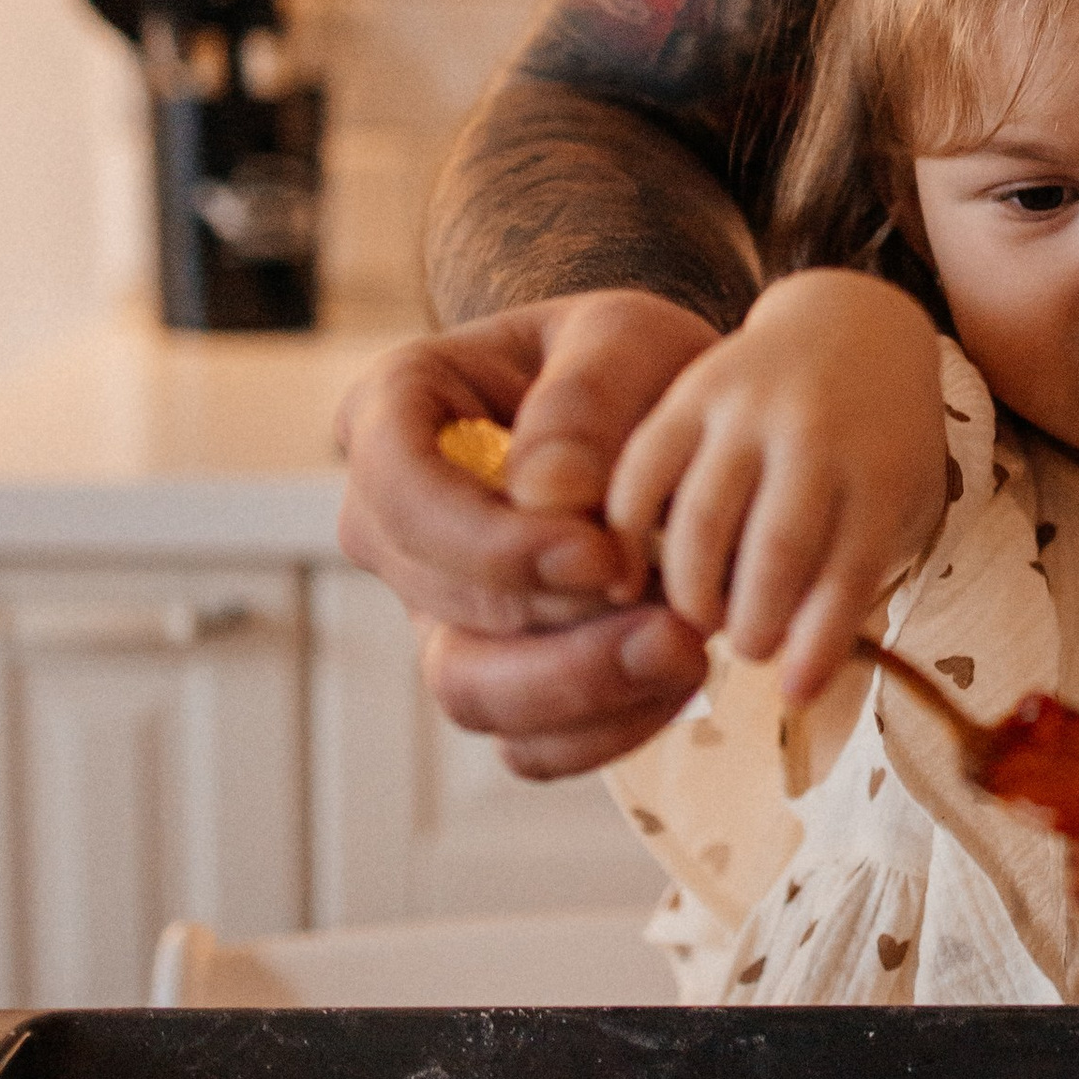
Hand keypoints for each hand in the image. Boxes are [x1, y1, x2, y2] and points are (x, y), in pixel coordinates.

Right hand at [336, 290, 722, 776]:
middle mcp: (395, 523)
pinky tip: (678, 684)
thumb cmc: (626, 362)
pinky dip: (604, 729)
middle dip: (562, 627)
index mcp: (392, 414)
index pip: (399, 494)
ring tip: (686, 654)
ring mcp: (438, 606)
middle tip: (677, 622)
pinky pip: (527, 739)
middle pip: (443, 606)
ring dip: (584, 689)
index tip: (601, 557)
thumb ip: (586, 399)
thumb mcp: (623, 338)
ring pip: (474, 690)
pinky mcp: (497, 670)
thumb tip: (547, 494)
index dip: (491, 543)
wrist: (663, 411)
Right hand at [606, 270, 950, 705]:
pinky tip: (627, 577)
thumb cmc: (879, 446)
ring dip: (693, 586)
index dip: (819, 642)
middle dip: (754, 619)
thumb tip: (795, 668)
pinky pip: (643, 469)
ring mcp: (749, 407)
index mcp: (882, 467)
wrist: (851, 328)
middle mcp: (816, 431)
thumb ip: (853, 574)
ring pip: (703, 515)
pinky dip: (627, 530)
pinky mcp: (691, 393)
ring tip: (697, 620)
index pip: (853, 568)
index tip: (794, 694)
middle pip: (777, 546)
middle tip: (745, 649)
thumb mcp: (900, 502)